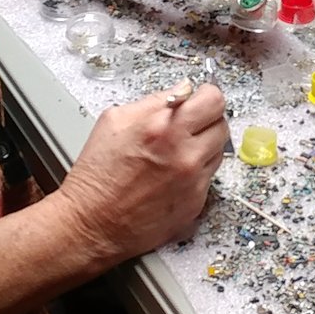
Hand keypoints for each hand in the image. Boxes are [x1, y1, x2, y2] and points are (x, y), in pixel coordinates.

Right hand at [54, 80, 231, 264]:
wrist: (92, 223)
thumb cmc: (97, 176)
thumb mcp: (114, 121)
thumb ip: (154, 101)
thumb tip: (182, 90)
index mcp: (163, 127)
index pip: (212, 99)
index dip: (207, 96)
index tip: (201, 98)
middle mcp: (184, 153)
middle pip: (222, 124)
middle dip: (207, 120)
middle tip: (190, 124)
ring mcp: (193, 181)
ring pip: (218, 152)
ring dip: (203, 147)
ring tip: (175, 152)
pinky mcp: (196, 203)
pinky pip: (209, 178)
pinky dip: (196, 172)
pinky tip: (171, 175)